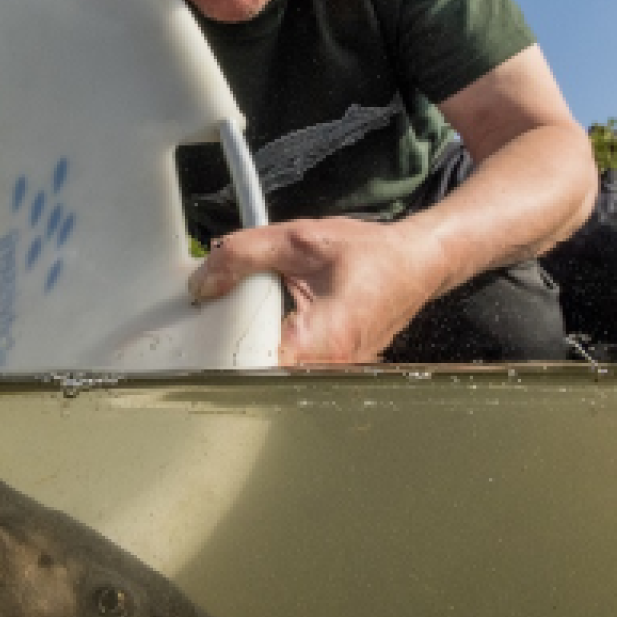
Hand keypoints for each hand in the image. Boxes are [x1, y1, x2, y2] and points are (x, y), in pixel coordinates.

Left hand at [187, 216, 449, 364]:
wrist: (416, 264)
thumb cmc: (372, 254)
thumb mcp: (301, 240)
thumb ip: (245, 255)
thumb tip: (203, 281)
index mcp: (323, 341)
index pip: (255, 368)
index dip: (222, 355)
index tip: (200, 338)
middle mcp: (330, 369)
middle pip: (259, 376)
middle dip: (230, 351)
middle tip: (209, 327)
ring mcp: (334, 376)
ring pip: (273, 376)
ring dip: (249, 352)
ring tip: (234, 325)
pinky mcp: (333, 372)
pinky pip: (290, 370)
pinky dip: (270, 351)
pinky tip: (261, 329)